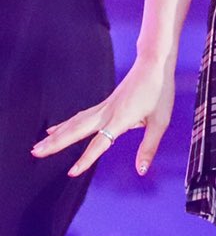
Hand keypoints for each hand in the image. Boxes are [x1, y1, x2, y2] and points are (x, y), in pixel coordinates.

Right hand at [31, 56, 174, 176]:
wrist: (154, 63)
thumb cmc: (159, 91)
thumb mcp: (160, 121)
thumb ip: (148, 147)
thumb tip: (141, 171)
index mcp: (120, 119)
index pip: (99, 143)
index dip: (86, 159)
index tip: (71, 172)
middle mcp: (107, 113)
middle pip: (76, 130)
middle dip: (56, 143)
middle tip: (34, 152)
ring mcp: (105, 107)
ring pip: (75, 123)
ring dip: (57, 134)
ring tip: (38, 145)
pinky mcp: (106, 103)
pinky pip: (81, 116)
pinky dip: (67, 124)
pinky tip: (57, 128)